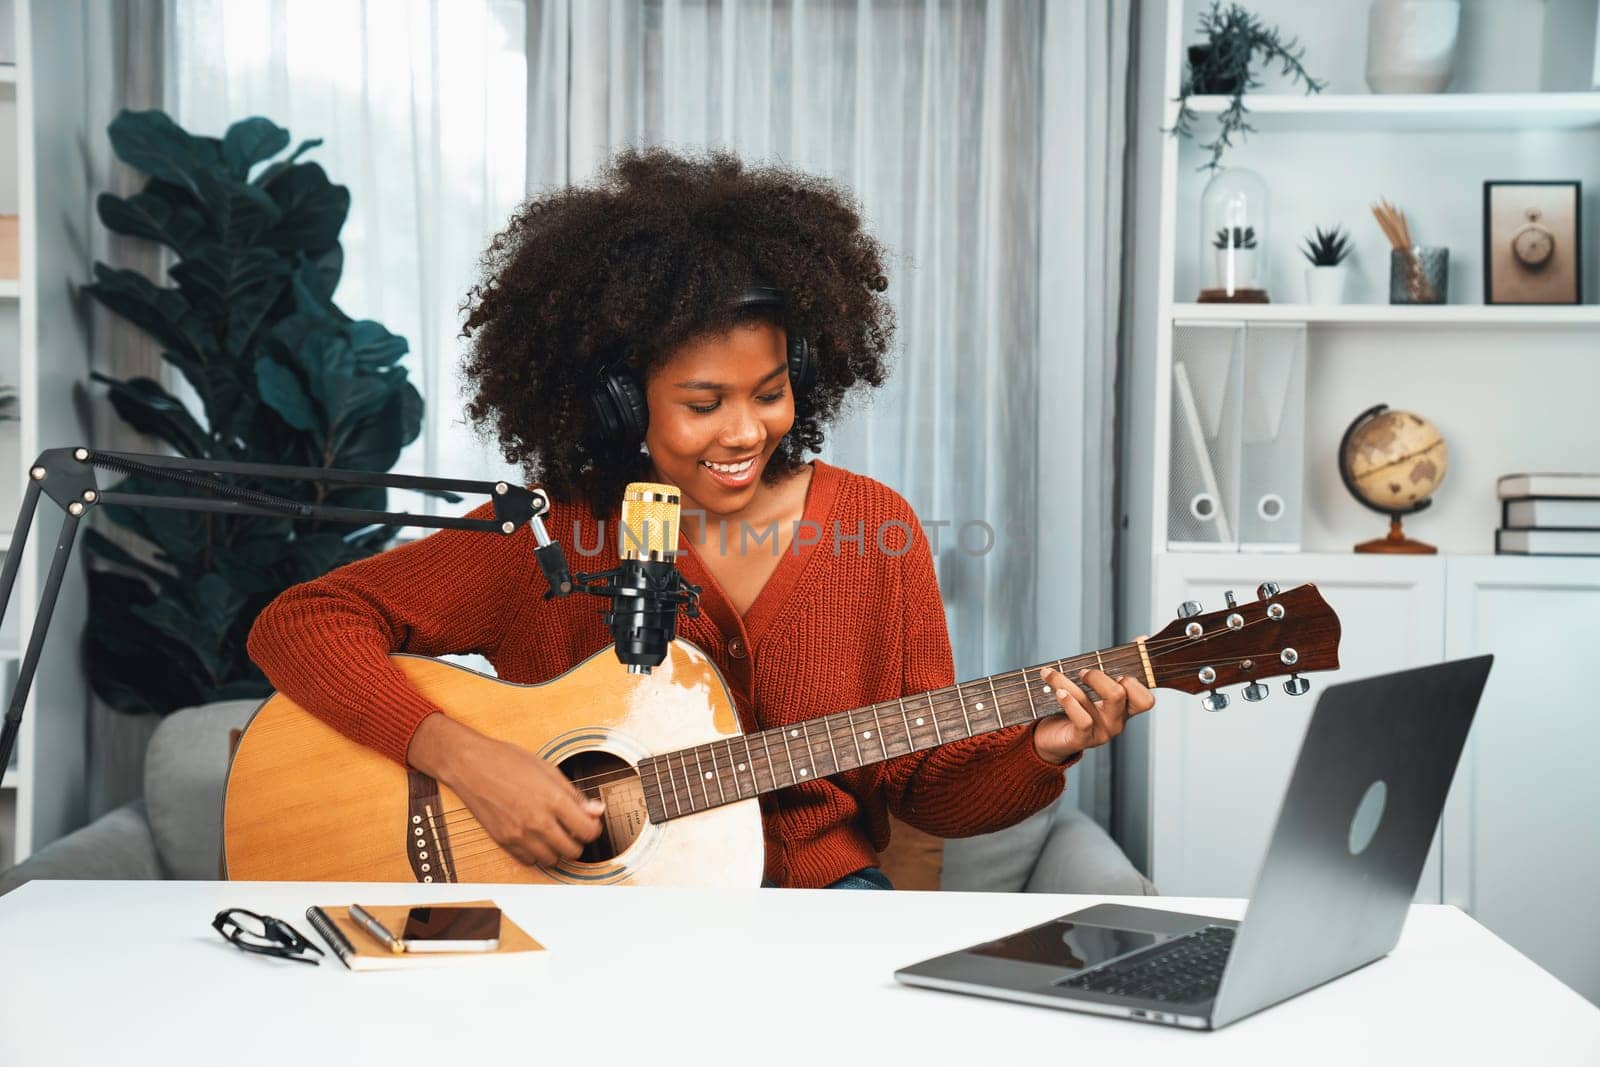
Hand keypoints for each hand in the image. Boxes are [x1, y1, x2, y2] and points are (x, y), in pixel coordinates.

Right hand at [408, 712, 603, 866]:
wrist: (471, 765)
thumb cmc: (508, 761)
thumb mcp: (548, 770)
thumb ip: (574, 795)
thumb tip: (596, 810)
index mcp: (553, 799)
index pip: (587, 830)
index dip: (594, 828)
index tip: (590, 823)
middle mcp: (537, 821)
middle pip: (573, 850)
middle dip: (578, 841)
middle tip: (574, 829)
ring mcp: (519, 834)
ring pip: (552, 860)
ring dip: (558, 850)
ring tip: (554, 833)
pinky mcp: (503, 841)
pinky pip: (529, 861)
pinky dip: (537, 854)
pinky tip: (536, 838)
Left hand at [1032, 660, 1155, 765]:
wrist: (1051, 739)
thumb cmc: (1075, 708)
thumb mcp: (1095, 688)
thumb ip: (1115, 666)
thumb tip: (1142, 638)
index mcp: (1124, 709)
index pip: (1145, 700)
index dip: (1135, 682)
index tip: (1117, 671)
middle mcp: (1116, 722)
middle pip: (1119, 694)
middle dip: (1097, 676)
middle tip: (1081, 672)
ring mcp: (1101, 732)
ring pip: (1091, 700)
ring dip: (1065, 681)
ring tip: (1049, 673)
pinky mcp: (1082, 739)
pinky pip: (1081, 719)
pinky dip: (1068, 702)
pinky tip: (1058, 693)